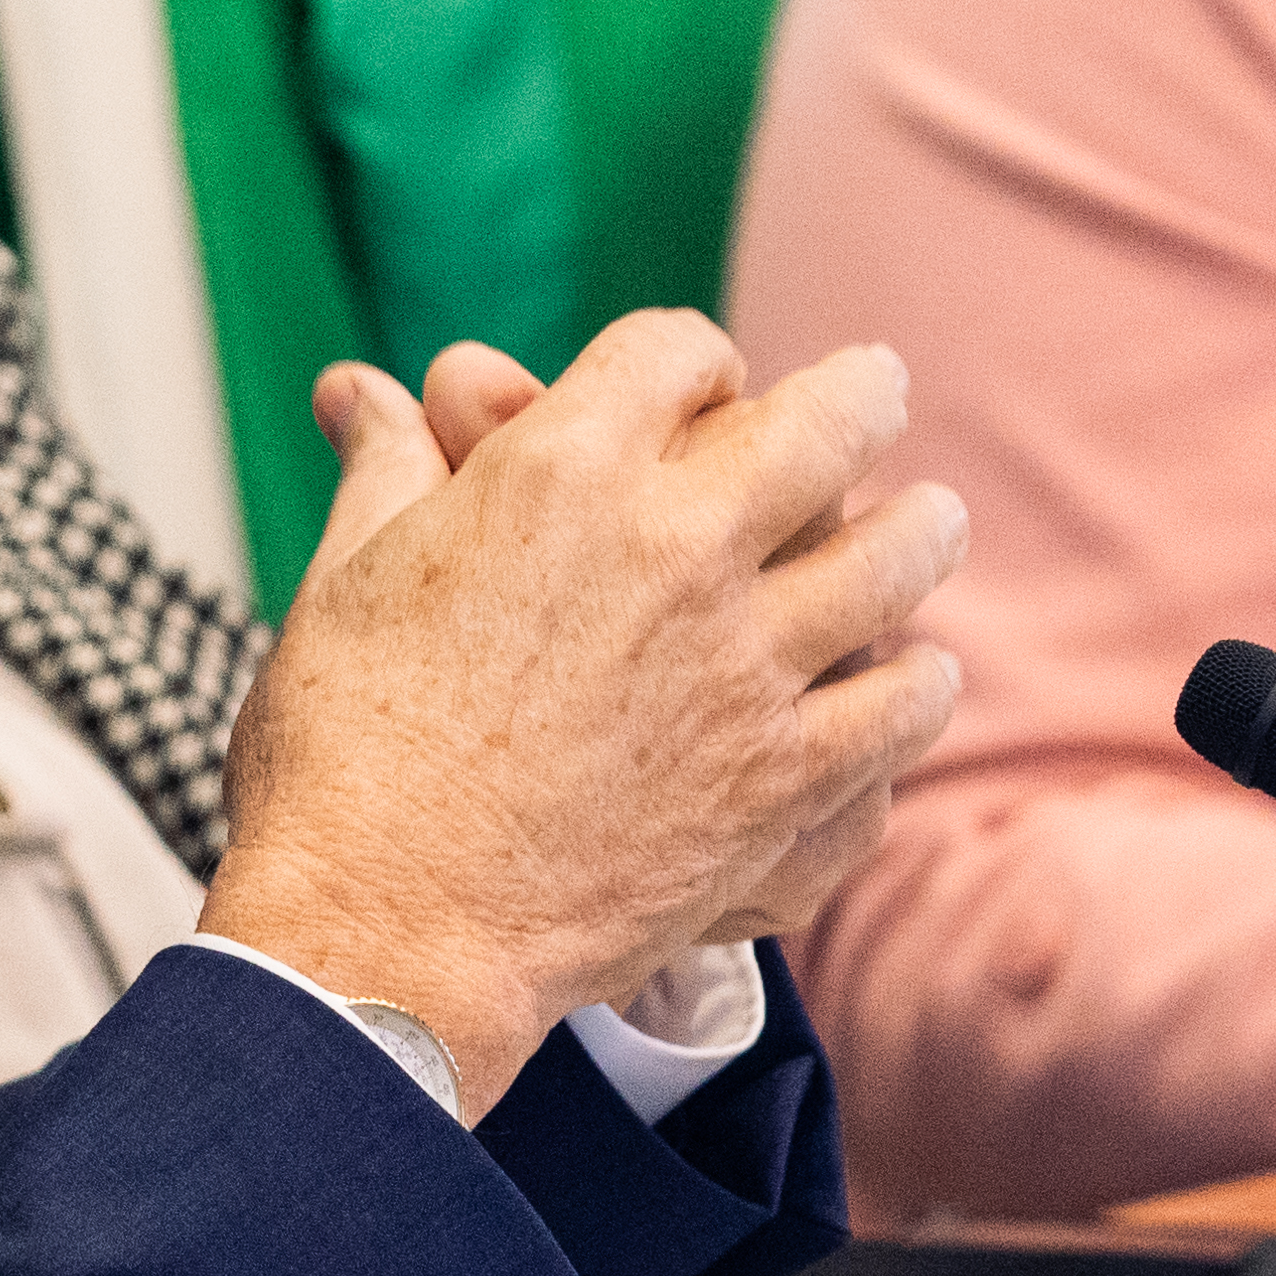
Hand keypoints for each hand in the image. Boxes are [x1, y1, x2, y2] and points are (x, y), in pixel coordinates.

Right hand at [199, 309, 966, 1113]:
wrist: (388, 926)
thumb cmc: (349, 757)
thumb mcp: (347, 581)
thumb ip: (384, 468)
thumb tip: (358, 390)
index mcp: (562, 472)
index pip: (675, 349)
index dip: (693, 357)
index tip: (703, 382)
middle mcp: (677, 547)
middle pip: (828, 420)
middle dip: (860, 393)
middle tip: (875, 389)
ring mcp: (747, 663)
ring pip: (898, 556)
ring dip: (919, 529)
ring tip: (928, 522)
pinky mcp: (786, 778)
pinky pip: (902, 704)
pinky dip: (916, 682)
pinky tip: (913, 675)